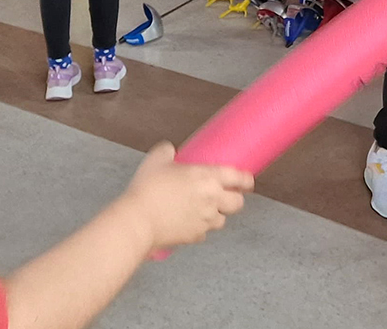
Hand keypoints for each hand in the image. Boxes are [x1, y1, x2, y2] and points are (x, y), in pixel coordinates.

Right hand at [119, 143, 251, 251]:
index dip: (246, 179)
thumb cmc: (148, 189)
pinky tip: (187, 222)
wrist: (139, 220)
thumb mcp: (156, 160)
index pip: (238, 178)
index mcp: (207, 178)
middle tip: (226, 196)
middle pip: (238, 203)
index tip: (247, 180)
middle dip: (235, 199)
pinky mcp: (196, 236)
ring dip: (216, 214)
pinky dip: (199, 228)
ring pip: (222, 220)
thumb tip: (171, 150)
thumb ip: (167, 151)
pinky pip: (204, 232)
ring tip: (203, 209)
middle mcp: (212, 200)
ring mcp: (205, 220)